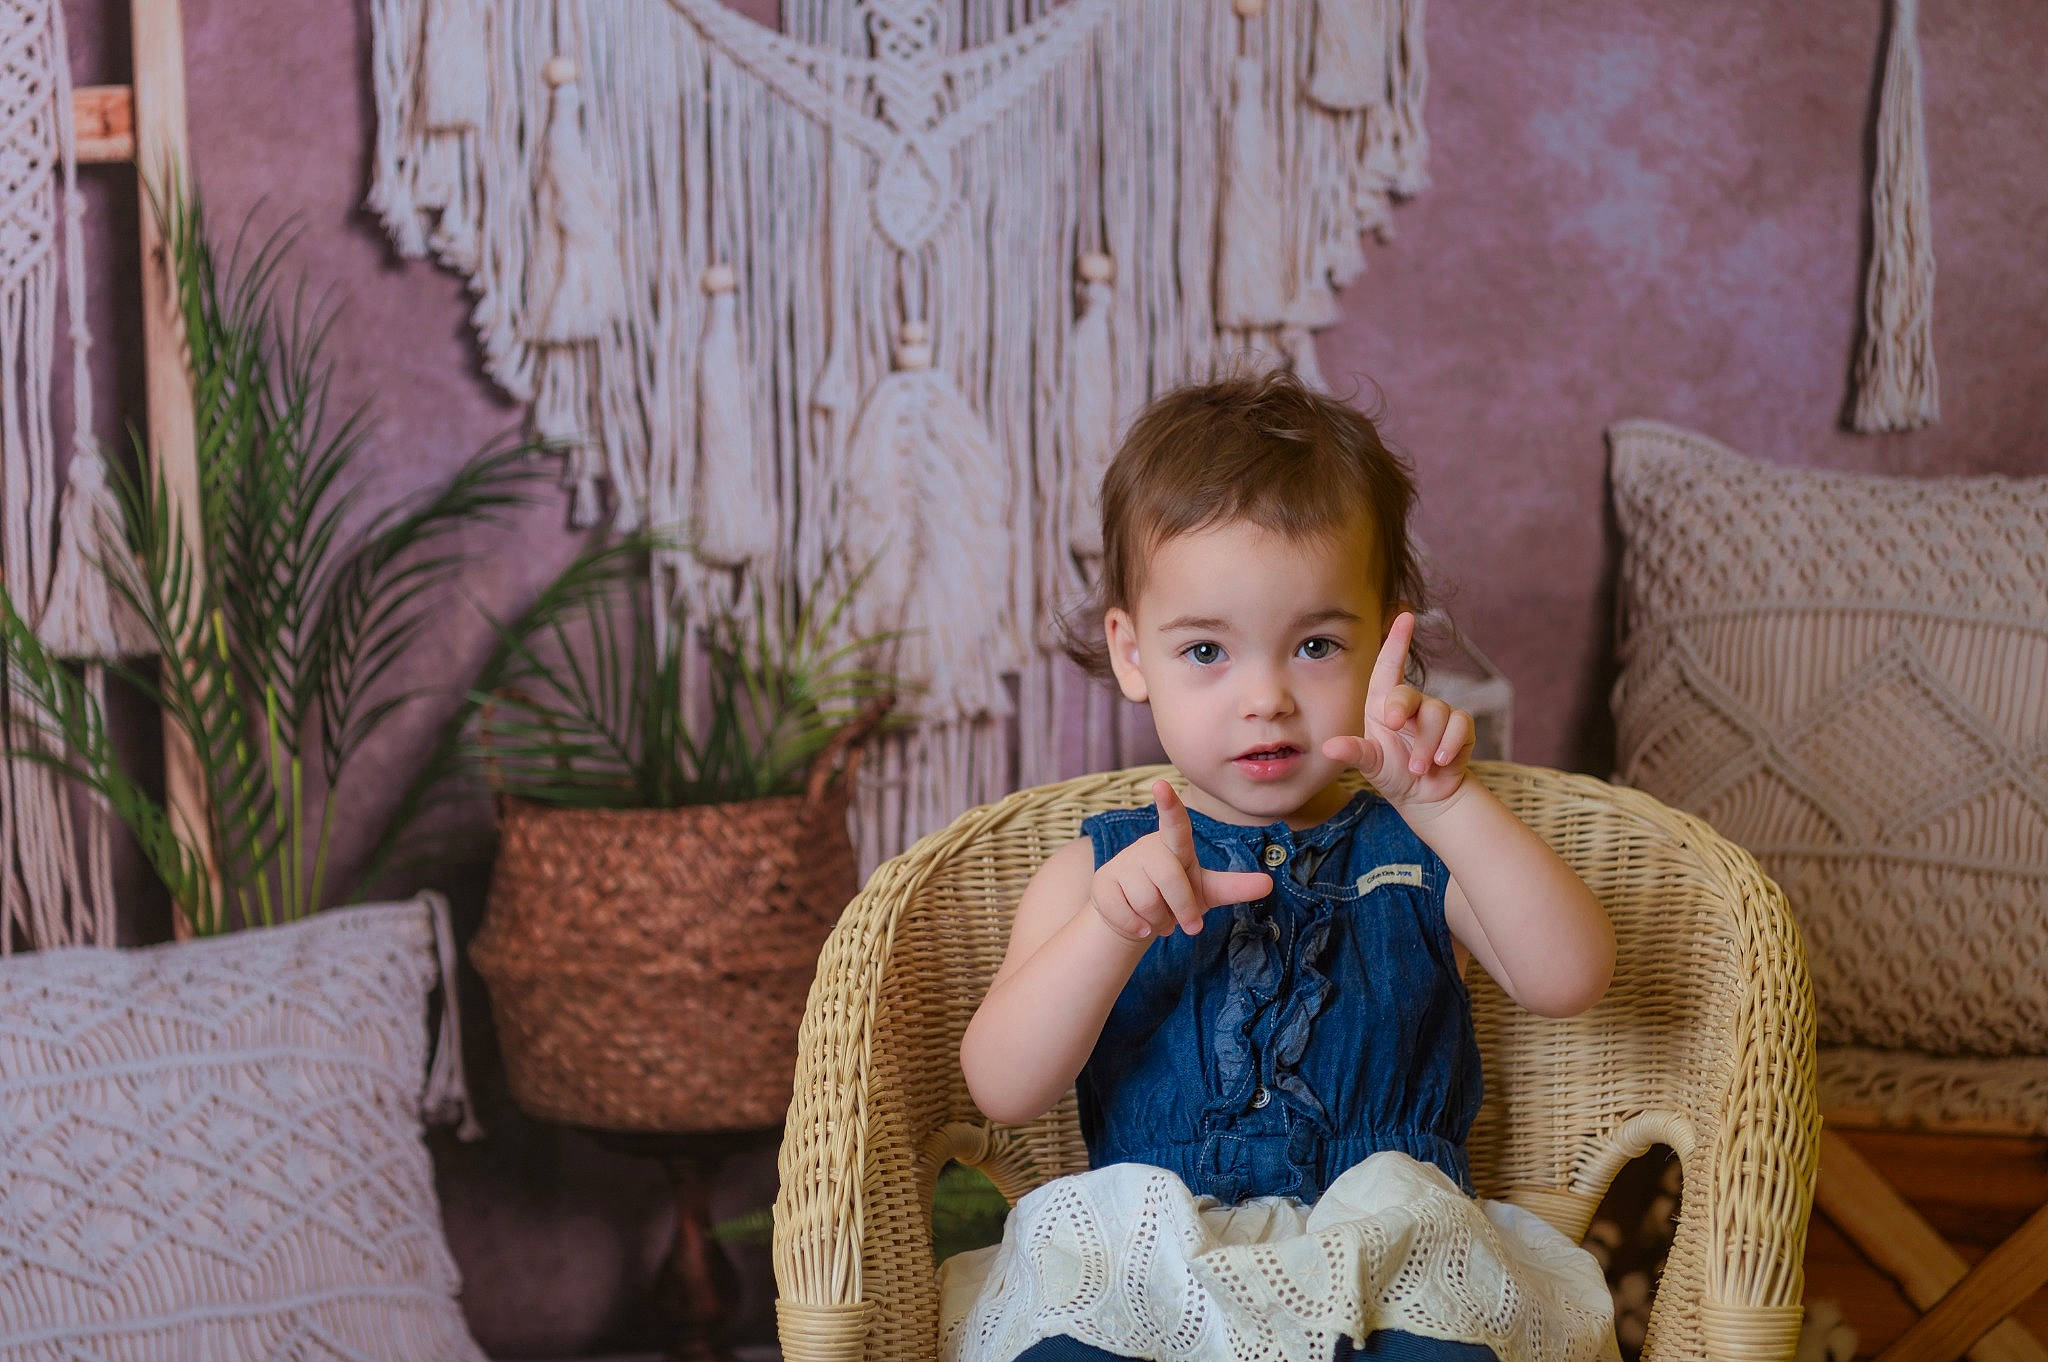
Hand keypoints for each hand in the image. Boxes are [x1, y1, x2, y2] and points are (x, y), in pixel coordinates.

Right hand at [1088, 780, 1274, 941]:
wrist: (1136, 916)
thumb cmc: (1176, 896)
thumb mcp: (1207, 890)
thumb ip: (1235, 886)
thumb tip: (1269, 884)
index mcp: (1175, 845)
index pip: (1174, 823)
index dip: (1169, 805)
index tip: (1161, 784)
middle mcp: (1147, 848)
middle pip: (1169, 878)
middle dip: (1183, 909)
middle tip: (1188, 926)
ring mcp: (1122, 864)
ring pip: (1145, 900)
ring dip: (1160, 922)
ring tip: (1160, 922)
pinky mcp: (1102, 883)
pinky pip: (1123, 912)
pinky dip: (1136, 927)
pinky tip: (1140, 927)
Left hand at [1321, 611, 1473, 815]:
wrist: (1425, 797)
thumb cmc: (1393, 773)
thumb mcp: (1371, 764)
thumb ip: (1354, 753)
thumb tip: (1329, 747)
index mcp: (1383, 704)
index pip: (1390, 666)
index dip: (1397, 640)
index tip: (1405, 616)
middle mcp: (1411, 704)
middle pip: (1409, 693)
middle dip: (1401, 709)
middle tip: (1393, 727)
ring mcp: (1437, 714)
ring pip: (1436, 713)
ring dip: (1425, 744)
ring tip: (1419, 768)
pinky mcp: (1460, 728)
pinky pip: (1459, 725)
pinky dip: (1449, 745)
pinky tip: (1441, 762)